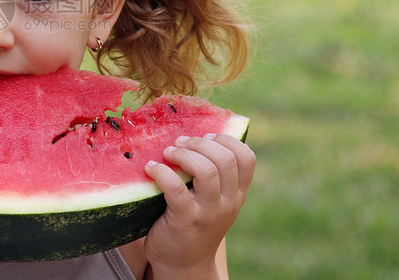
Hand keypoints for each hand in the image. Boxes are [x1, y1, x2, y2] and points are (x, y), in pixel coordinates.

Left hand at [142, 134, 254, 277]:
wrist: (183, 264)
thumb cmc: (194, 223)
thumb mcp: (213, 201)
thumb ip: (212, 176)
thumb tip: (193, 134)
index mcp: (237, 194)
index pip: (247, 158)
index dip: (227, 139)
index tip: (206, 136)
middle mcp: (228, 203)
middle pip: (225, 159)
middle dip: (200, 143)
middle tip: (180, 142)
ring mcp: (208, 213)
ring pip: (206, 171)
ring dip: (183, 154)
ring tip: (168, 152)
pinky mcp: (184, 220)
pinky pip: (175, 188)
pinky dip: (161, 172)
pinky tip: (150, 168)